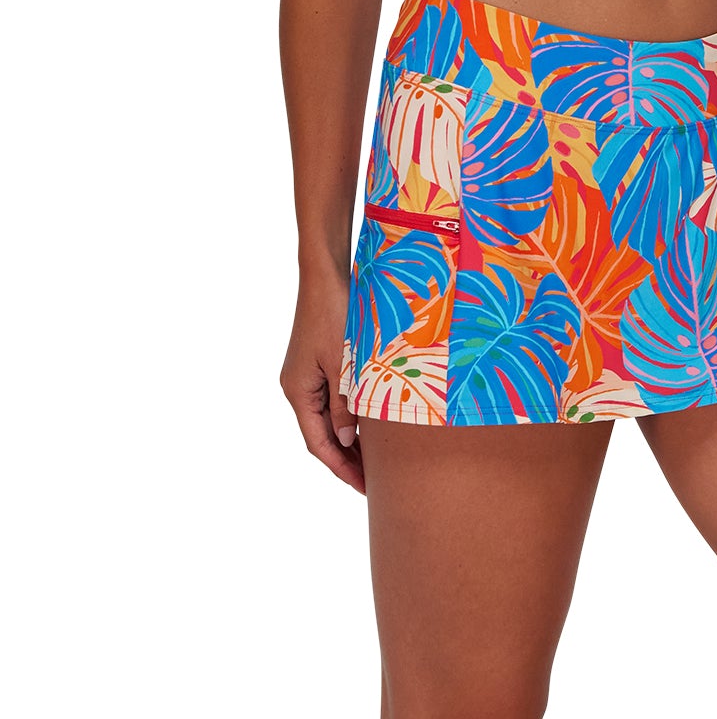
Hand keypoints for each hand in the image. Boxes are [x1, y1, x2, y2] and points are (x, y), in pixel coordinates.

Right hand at [279, 267, 364, 492]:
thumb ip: (345, 403)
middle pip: (321, 433)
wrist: (325, 274)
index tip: (363, 487)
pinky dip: (348, 414)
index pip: (318, 443)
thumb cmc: (334, 314)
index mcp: (298, 391)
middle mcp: (297, 387)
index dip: (340, 467)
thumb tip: (347, 440)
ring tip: (374, 458)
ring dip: (348, 437)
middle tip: (374, 480)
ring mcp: (306, 374)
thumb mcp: (343, 363)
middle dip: (345, 457)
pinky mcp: (317, 362)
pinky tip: (367, 422)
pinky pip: (331, 399)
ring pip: (327, 417)